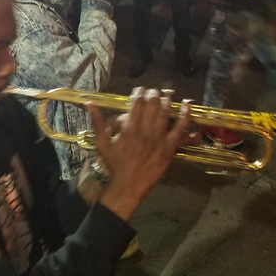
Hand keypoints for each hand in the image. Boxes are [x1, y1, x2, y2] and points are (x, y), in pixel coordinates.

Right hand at [89, 89, 190, 220]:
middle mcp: (144, 131)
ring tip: (165, 96)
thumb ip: (97, 122)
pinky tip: (187, 106)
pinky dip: (185, 116)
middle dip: (153, 94)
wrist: (127, 186)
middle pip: (152, 105)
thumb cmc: (114, 165)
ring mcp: (158, 140)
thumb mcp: (102, 143)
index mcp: (129, 129)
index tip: (140, 89)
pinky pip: (179, 129)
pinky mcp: (169, 148)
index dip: (139, 92)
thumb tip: (89, 103)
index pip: (137, 103)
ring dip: (166, 101)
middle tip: (153, 91)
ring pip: (165, 113)